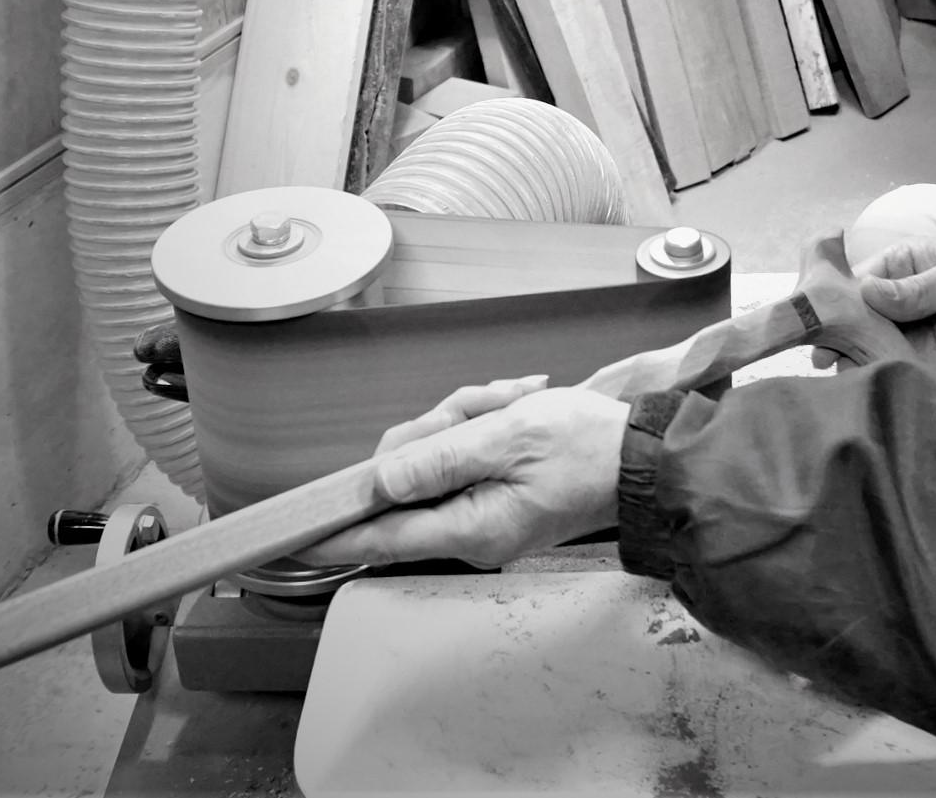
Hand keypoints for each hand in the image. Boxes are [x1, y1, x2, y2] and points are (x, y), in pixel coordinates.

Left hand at [297, 376, 627, 569]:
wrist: (646, 456)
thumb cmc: (587, 445)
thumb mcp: (508, 437)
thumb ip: (438, 460)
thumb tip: (380, 482)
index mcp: (470, 526)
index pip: (382, 534)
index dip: (333, 530)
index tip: (289, 535)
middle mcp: (472, 530)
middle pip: (411, 481)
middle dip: (435, 429)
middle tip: (478, 405)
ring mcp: (486, 515)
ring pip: (439, 459)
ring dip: (467, 418)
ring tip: (514, 399)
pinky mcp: (500, 496)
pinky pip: (466, 458)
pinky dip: (483, 425)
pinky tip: (517, 405)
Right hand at [817, 235, 935, 388]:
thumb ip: (922, 288)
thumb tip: (866, 293)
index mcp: (903, 269)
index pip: (856, 285)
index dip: (834, 305)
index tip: (817, 328)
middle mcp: (898, 308)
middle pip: (855, 325)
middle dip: (839, 342)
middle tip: (826, 363)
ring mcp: (912, 343)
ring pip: (870, 357)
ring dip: (858, 369)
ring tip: (848, 385)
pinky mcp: (929, 375)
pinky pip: (898, 383)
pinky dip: (885, 392)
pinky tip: (875, 401)